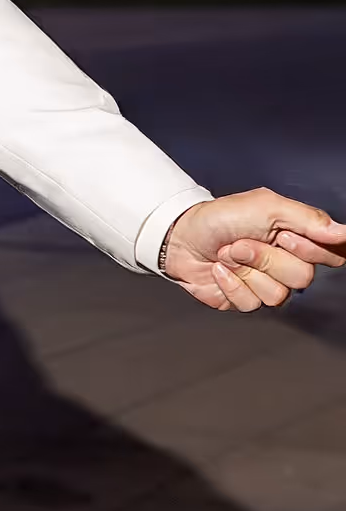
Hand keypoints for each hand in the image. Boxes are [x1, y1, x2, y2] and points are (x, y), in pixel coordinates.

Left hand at [160, 190, 345, 312]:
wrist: (181, 236)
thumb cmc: (223, 216)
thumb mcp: (267, 206)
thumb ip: (308, 219)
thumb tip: (344, 232)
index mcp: (299, 239)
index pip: (332, 254)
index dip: (312, 250)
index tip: (285, 236)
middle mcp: (287, 264)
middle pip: (303, 277)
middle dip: (268, 257)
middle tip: (245, 242)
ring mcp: (266, 284)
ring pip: (278, 295)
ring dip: (248, 270)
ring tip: (230, 254)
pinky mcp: (245, 300)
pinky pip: (252, 304)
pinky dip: (232, 284)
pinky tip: (221, 270)